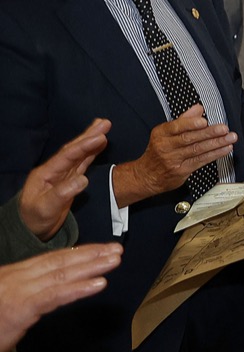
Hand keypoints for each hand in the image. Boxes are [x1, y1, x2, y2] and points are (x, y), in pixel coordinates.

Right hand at [0, 243, 121, 351]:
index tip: (100, 248)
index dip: (76, 253)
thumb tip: (47, 292)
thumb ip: (25, 296)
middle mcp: (16, 278)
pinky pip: (55, 296)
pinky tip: (99, 284)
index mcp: (12, 275)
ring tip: (115, 259)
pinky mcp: (20, 309)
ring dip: (91, 266)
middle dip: (90, 254)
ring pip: (61, 274)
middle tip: (117, 249)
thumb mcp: (4, 304)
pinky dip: (79, 288)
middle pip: (59, 262)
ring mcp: (18, 292)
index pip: (49, 259)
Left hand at [19, 118, 109, 240]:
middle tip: (105, 123)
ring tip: (104, 126)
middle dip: (89, 135)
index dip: (84, 146)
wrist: (30, 229)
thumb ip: (63, 193)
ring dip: (91, 140)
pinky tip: (100, 145)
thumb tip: (84, 179)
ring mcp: (62, 174)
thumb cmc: (34, 219)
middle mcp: (54, 170)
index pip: (68, 156)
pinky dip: (92, 152)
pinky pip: (82, 163)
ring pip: (79, 154)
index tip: (100, 136)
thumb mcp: (46, 208)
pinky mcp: (69, 181)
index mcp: (46, 173)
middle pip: (73, 149)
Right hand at [112, 104, 237, 206]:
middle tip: (224, 129)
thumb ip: (183, 120)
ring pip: (197, 150)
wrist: (147, 175)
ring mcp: (173, 160)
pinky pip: (201, 161)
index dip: (191, 124)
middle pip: (189, 139)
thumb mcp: (165, 133)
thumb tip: (198, 108)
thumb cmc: (159, 150)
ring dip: (216, 143)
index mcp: (161, 133)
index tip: (204, 121)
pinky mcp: (181, 170)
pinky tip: (225, 149)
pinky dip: (215, 154)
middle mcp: (166, 146)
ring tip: (230, 138)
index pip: (176, 127)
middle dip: (209, 133)